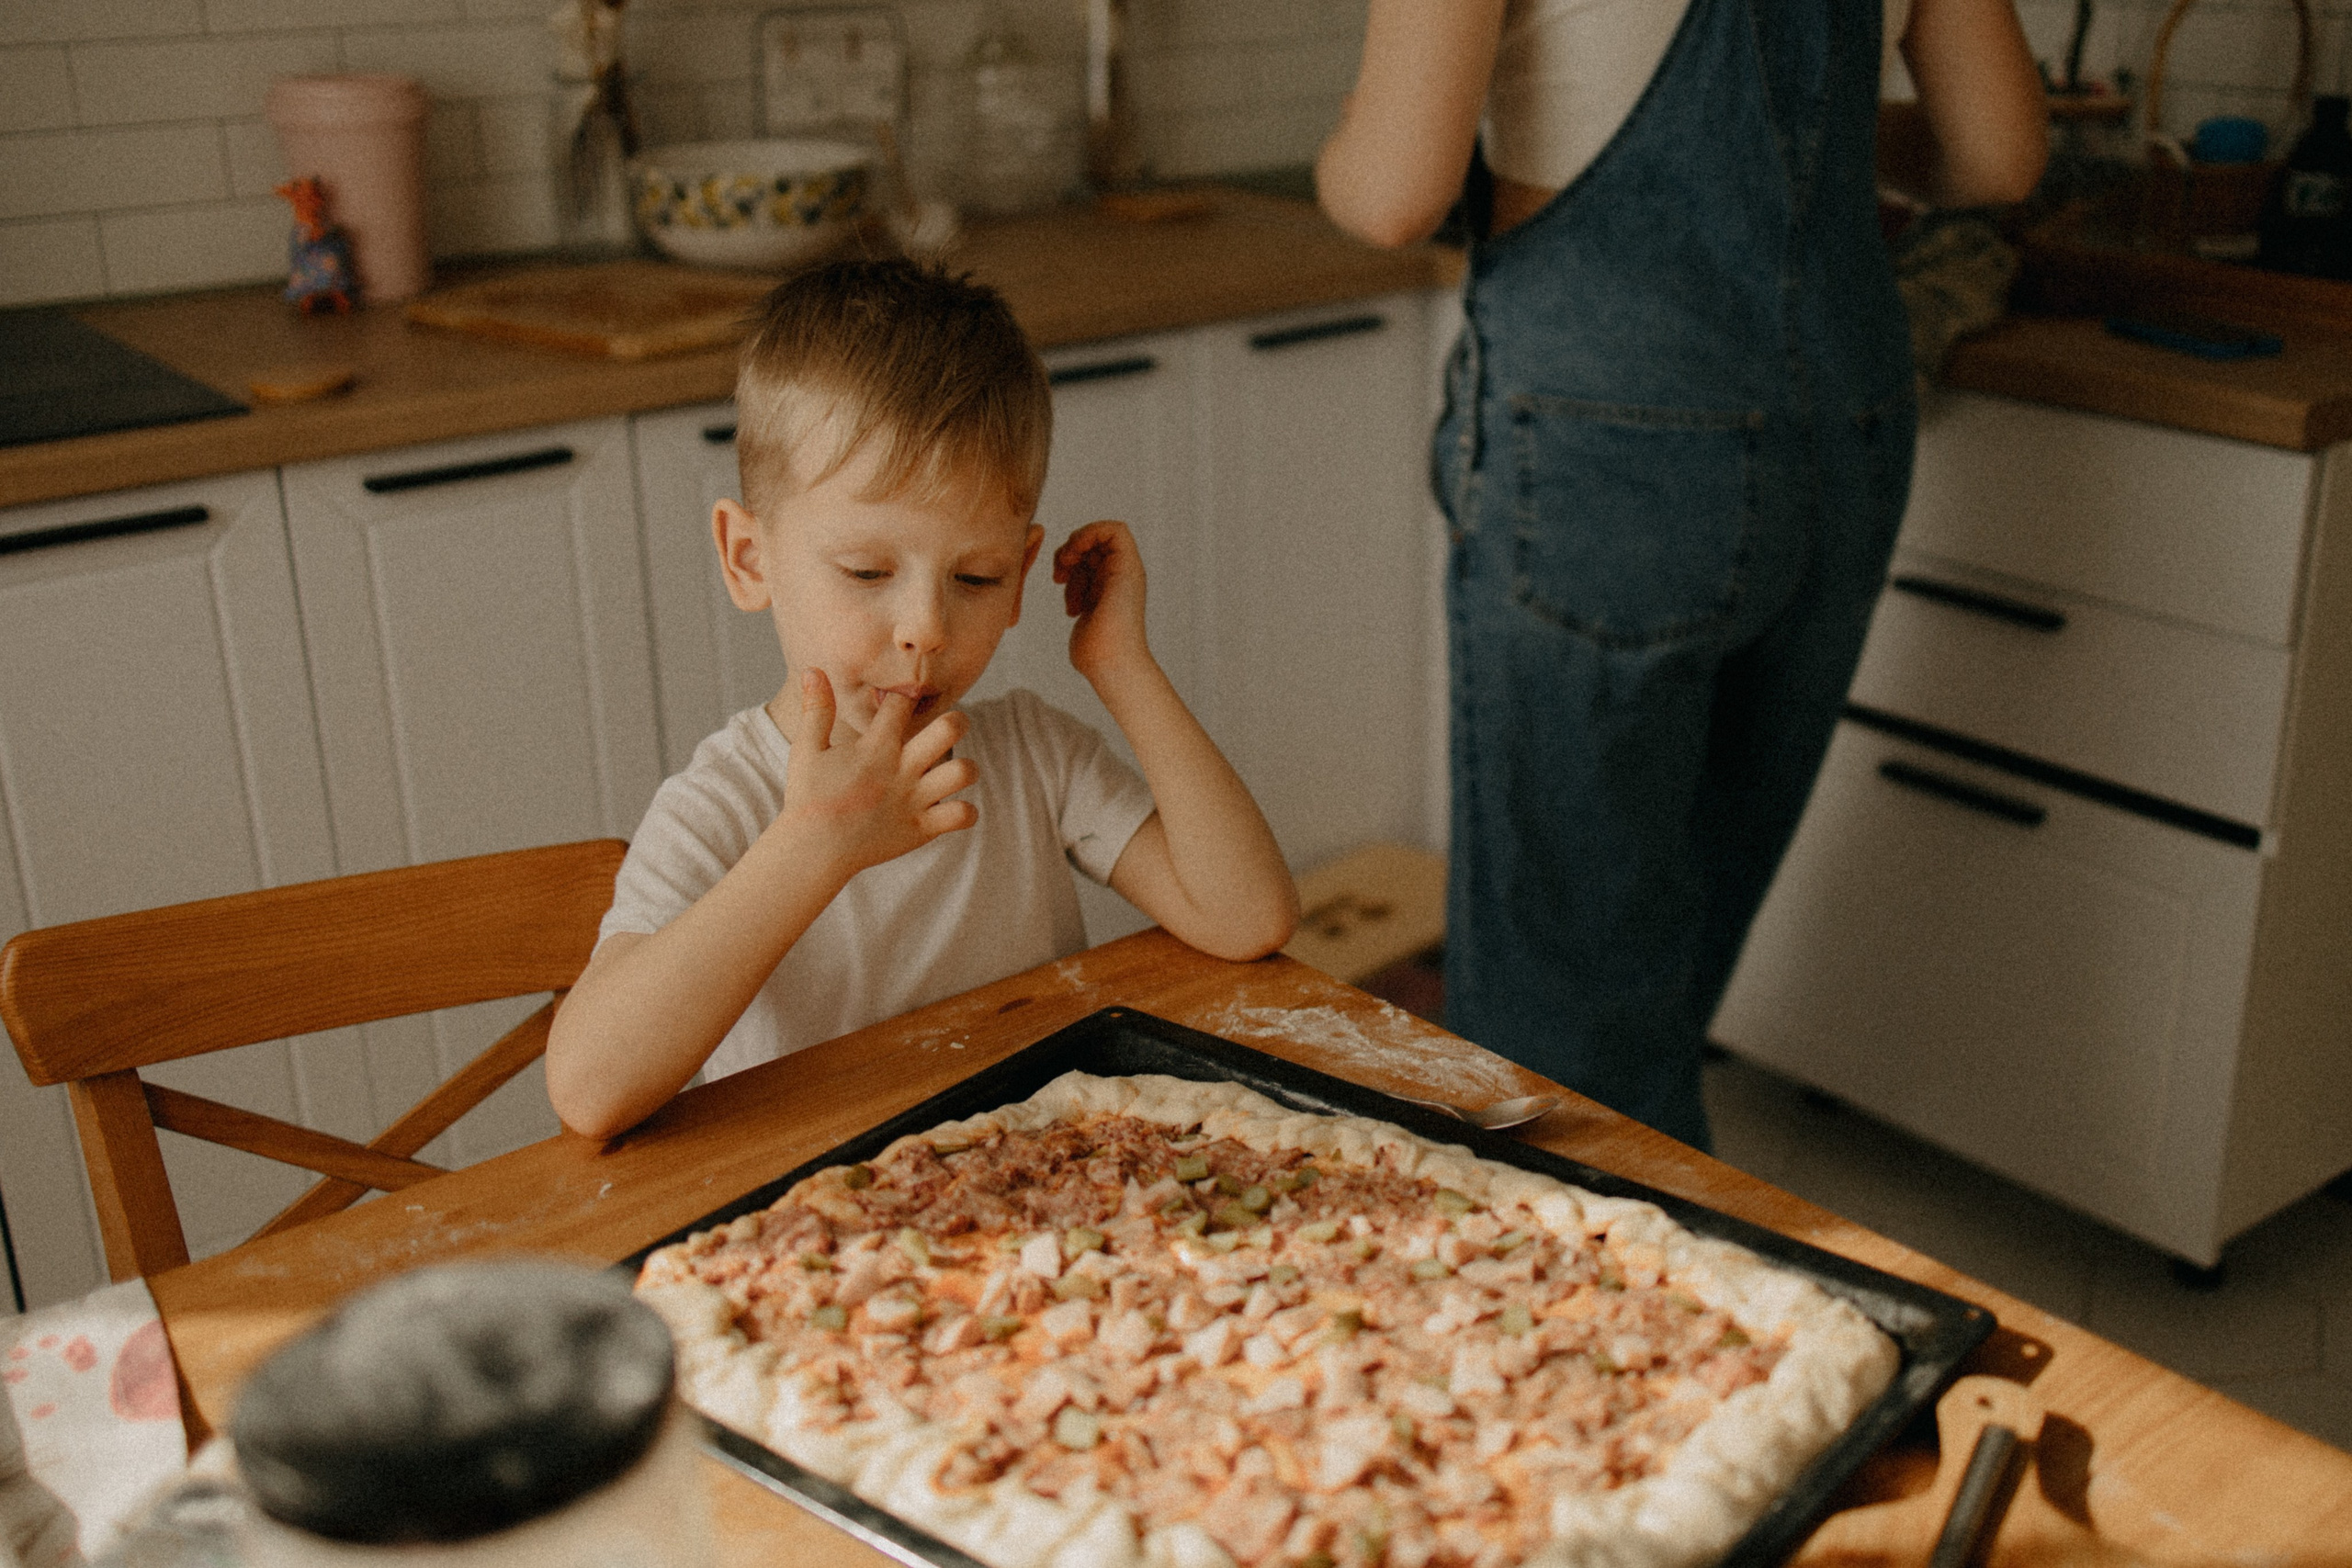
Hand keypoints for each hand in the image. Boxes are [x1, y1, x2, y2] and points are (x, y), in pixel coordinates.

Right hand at [779, 670, 976, 878]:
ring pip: (964, 772)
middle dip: (956, 721)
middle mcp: (902, 769)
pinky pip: (962, 815)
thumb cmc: (808, 798)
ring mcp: (915, 800)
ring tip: (950, 772)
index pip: (904, 702)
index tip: (904, 703)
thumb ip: (816, 709)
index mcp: (876, 746)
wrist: (811, 851)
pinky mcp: (921, 829)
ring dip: (964, 769)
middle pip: (949, 728)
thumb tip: (814, 670)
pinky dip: (965, 812)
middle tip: (949, 729)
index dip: (907, 694)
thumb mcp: (806, 750)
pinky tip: (951, 807)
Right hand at [1053, 520, 1150, 680]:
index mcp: (1128, 565)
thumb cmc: (1120, 624)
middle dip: (1071, 553)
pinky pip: (1073, 583)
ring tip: (1071, 597)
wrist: (1111, 660)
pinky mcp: (1090, 603)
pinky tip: (1074, 611)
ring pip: (1078, 563)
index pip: (1110, 530)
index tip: (1074, 552)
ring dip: (1068, 575)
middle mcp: (1117, 574)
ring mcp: (1103, 589)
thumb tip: (1097, 530)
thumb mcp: (1124, 573)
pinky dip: (1068, 591)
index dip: (1087, 533)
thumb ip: (1115, 544)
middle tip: (1062, 568)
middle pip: (1089, 544)